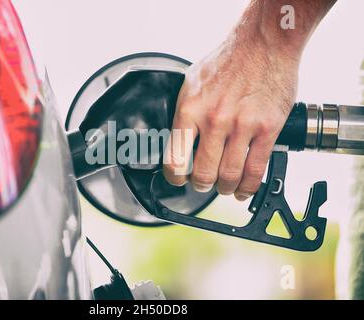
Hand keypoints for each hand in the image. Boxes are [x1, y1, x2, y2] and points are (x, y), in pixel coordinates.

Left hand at [163, 31, 298, 200]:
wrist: (264, 43)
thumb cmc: (228, 60)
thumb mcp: (191, 82)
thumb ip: (184, 112)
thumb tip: (177, 137)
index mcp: (190, 109)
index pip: (175, 159)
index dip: (175, 177)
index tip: (178, 179)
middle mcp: (214, 120)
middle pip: (203, 174)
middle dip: (201, 185)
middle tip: (203, 183)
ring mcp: (242, 126)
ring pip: (229, 176)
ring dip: (225, 188)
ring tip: (224, 186)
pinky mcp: (267, 129)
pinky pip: (255, 170)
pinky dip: (248, 186)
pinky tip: (243, 188)